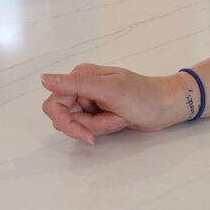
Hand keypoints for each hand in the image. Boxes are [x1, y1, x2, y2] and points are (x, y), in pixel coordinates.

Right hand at [41, 65, 185, 144]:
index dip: (67, 123)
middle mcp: (82, 87)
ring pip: (79, 124)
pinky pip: (91, 126)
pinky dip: (106, 127)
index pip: (54, 104)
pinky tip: (121, 119)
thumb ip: (76, 84)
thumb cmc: (143, 96)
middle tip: (114, 118)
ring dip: (101, 126)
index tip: (87, 134)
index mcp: (81, 76)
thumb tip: (43, 79)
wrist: (166, 107)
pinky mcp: (99, 112)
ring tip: (120, 116)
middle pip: (66, 117)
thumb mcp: (109, 89)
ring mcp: (90, 100)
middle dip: (91, 124)